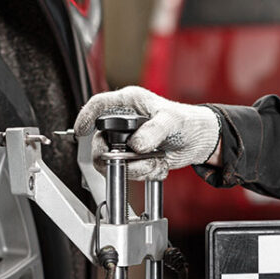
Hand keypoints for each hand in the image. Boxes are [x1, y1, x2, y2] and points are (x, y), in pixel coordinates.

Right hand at [73, 86, 220, 180]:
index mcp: (129, 104)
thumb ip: (153, 131)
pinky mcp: (136, 159)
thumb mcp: (170, 121)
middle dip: (114, 156)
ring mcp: (129, 143)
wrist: (197, 141)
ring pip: (115, 162)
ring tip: (156, 161)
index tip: (81, 131)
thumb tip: (136, 145)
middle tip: (128, 159)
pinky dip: (146, 173)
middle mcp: (124, 124)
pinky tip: (159, 165)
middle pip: (101, 141)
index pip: (99, 106)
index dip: (85, 117)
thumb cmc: (185, 121)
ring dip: (137, 168)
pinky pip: (131, 173)